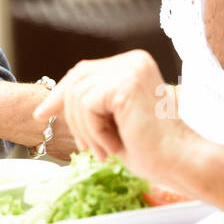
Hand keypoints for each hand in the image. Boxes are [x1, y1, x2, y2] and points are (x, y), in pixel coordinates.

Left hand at [33, 51, 196, 187]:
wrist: (182, 163)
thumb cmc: (154, 150)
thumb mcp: (114, 121)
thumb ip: (93, 105)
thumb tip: (52, 102)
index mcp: (133, 65)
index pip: (84, 72)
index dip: (60, 94)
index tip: (41, 114)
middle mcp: (132, 61)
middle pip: (77, 79)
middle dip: (65, 111)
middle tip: (79, 144)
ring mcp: (129, 69)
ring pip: (78, 95)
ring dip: (85, 130)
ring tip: (104, 151)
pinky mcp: (124, 84)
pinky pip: (87, 105)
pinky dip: (94, 131)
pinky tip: (114, 146)